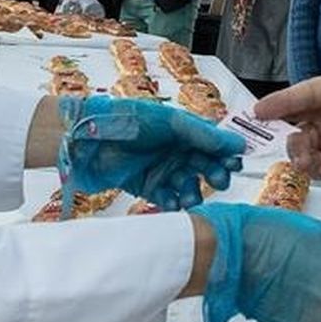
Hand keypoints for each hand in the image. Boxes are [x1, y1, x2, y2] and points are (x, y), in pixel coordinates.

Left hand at [59, 97, 242, 210]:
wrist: (83, 136)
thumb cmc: (124, 118)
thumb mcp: (169, 121)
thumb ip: (202, 133)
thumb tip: (237, 142)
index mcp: (182, 130)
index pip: (212, 145)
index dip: (225, 155)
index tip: (234, 164)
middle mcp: (173, 150)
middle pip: (203, 168)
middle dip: (212, 175)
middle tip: (217, 181)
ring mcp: (160, 169)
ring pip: (186, 186)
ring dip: (192, 193)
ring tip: (190, 197)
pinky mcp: (144, 186)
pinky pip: (165, 198)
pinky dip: (171, 202)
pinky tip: (172, 203)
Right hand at [252, 72, 320, 176]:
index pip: (309, 92)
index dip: (283, 100)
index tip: (261, 109)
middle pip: (298, 119)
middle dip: (288, 133)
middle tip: (293, 148)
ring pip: (303, 143)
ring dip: (300, 154)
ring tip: (307, 163)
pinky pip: (318, 164)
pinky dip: (314, 170)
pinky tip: (319, 170)